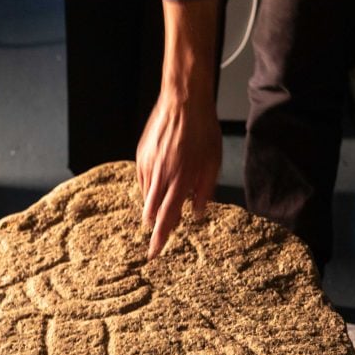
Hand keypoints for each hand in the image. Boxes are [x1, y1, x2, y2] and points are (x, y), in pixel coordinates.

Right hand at [137, 88, 221, 259]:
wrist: (183, 100)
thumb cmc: (203, 131)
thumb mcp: (213, 163)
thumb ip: (204, 191)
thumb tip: (197, 213)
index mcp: (180, 181)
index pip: (167, 218)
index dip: (160, 239)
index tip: (154, 253)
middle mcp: (160, 176)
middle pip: (151, 213)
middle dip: (155, 226)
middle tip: (162, 231)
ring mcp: (147, 166)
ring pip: (147, 197)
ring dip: (155, 205)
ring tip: (169, 195)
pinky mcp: (141, 156)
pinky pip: (143, 180)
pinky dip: (151, 187)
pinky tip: (162, 179)